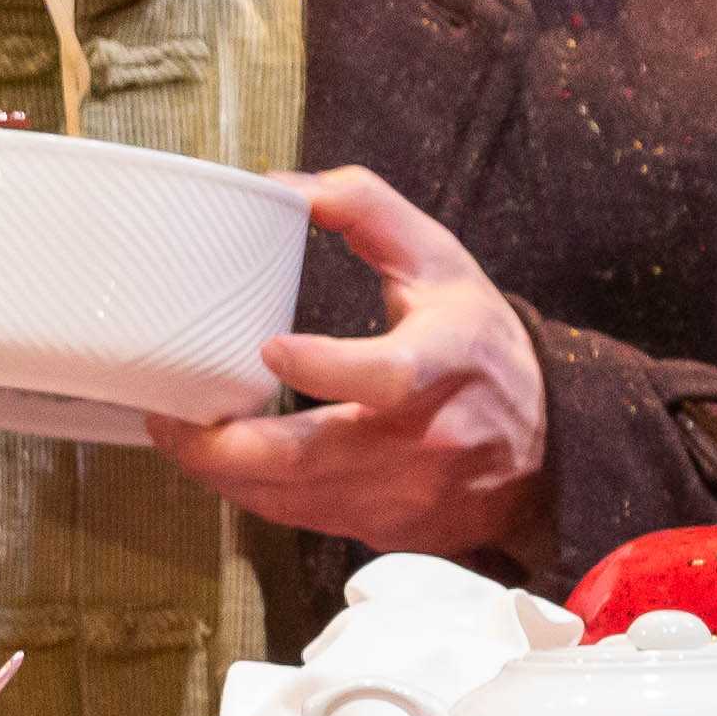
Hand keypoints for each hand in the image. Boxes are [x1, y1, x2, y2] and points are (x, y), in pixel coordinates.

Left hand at [149, 166, 549, 556]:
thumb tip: (279, 187)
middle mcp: (425, 438)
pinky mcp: (384, 528)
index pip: (385, 376)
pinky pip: (299, 518)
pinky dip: (250, 493)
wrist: (547, 450)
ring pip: (290, 499)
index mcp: (444, 362)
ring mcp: (403, 493)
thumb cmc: (479, 347)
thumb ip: (366, 210)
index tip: (268, 349)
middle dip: (222, 445)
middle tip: (169, 416)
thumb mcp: (441, 263)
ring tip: (175, 434)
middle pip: (308, 457)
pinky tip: (220, 462)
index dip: (324, 368)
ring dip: (220, 473)